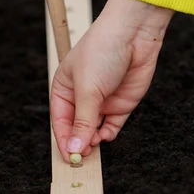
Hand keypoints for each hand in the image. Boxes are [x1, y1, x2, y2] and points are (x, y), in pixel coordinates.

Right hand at [51, 0, 173, 161]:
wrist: (134, 33)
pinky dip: (109, 135)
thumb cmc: (101, 50)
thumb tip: (74, 148)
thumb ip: (83, 121)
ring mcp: (102, 101)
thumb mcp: (88, 88)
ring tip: (94, 149)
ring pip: (94, 131)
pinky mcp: (121, 104)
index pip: (60, 121)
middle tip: (82, 160)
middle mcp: (81, 97)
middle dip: (78, 144)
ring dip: (94, 142)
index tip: (68, 157)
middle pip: (76, 129)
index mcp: (64, 88)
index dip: (63, 140)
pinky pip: (113, 126)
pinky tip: (106, 137)